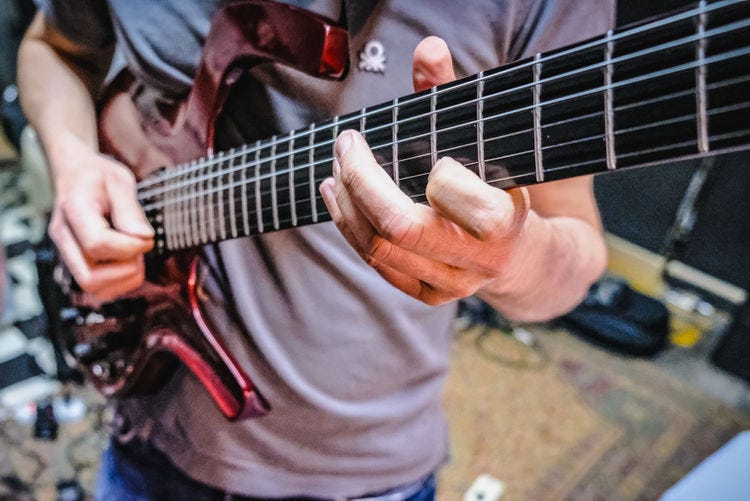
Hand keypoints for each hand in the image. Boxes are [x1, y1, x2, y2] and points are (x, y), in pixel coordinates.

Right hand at [48, 136, 152, 299]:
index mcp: (74, 210)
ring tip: (135, 253)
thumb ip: (131, 210)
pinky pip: (97, 288)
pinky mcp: (75, 261)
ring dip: (124, 278)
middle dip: (126, 269)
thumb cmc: (98, 176)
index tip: (148, 236)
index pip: (97, 244)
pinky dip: (120, 282)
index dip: (130, 246)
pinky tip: (128, 261)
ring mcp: (66, 252)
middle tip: (140, 247)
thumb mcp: (120, 181)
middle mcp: (63, 236)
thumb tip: (145, 238)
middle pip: (89, 278)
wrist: (76, 173)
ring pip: (92, 288)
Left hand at [319, 37, 535, 304]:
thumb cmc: (505, 190)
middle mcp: (475, 262)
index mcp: (502, 223)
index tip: (431, 153)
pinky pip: (376, 264)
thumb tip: (428, 48)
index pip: (448, 190)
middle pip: (399, 227)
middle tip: (346, 145)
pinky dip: (350, 227)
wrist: (526, 257)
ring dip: (346, 204)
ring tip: (335, 170)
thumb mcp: (486, 143)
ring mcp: (449, 285)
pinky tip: (338, 199)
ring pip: (378, 249)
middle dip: (361, 180)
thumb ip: (455, 96)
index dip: (432, 170)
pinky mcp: (427, 295)